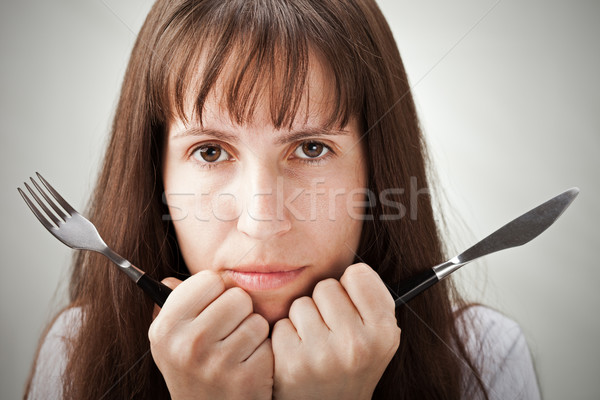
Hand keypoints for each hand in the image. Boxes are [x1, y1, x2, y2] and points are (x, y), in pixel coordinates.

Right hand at [148, 270, 272, 399]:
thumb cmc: (192, 366)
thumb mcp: (171, 340)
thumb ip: (173, 306)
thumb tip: (169, 279)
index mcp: (166, 328)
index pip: (209, 280)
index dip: (216, 292)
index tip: (212, 307)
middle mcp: (188, 345)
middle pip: (238, 297)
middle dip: (238, 311)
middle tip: (227, 332)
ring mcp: (217, 364)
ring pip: (256, 320)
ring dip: (252, 332)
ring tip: (237, 350)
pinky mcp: (245, 379)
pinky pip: (269, 343)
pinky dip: (263, 352)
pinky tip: (248, 365)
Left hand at [271, 263, 399, 399]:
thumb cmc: (352, 364)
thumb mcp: (378, 336)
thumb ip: (371, 299)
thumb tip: (351, 260)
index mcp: (384, 332)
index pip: (358, 274)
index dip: (350, 287)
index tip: (351, 304)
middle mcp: (357, 344)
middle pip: (326, 286)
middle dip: (324, 303)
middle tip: (331, 330)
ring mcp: (323, 355)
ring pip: (301, 303)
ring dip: (303, 319)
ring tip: (315, 344)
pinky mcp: (292, 364)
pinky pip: (282, 324)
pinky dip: (287, 337)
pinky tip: (299, 355)